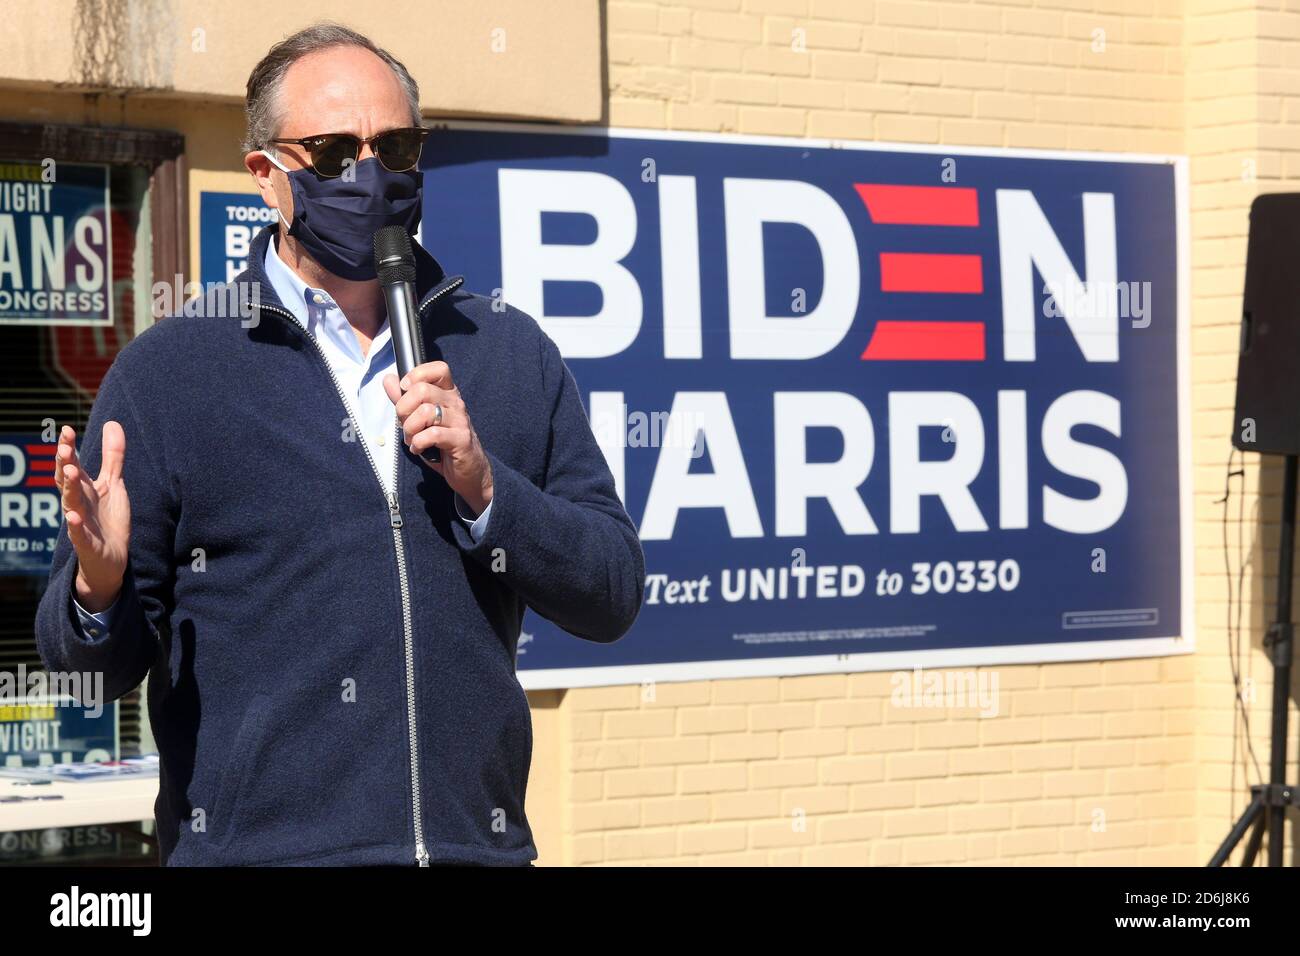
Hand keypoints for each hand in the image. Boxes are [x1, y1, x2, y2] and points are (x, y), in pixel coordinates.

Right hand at [55, 423, 129, 612]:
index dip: (68, 449)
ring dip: (69, 488)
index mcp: (83, 489)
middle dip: (64, 465)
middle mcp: (77, 503)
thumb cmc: (108, 519)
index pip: (71, 465)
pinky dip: (75, 526)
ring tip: (70, 472)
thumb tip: (111, 423)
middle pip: (66, 481)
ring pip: (71, 504)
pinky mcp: (87, 543)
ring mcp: (80, 523)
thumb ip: (113, 456)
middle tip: (66, 448)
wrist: (111, 558)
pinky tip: (73, 518)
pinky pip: (78, 534)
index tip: (67, 430)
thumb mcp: (113, 484)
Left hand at [383, 362, 493, 515]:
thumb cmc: (444, 444)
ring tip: (411, 439)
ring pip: (425, 412)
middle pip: (422, 390)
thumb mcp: (420, 420)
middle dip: (403, 409)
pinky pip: (432, 434)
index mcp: (448, 393)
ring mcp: (460, 420)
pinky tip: (419, 449)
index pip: (438, 368)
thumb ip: (404, 399)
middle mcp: (456, 403)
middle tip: (405, 424)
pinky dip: (418, 443)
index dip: (417, 374)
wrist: (469, 471)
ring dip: (409, 429)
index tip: (405, 388)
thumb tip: (389, 379)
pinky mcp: (461, 439)